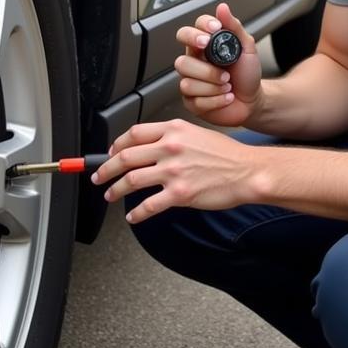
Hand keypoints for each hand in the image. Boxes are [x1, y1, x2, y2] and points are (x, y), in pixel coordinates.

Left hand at [93, 119, 261, 223]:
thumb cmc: (228, 154)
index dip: (116, 144)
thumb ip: (173, 137)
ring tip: (110, 195)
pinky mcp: (180, 194)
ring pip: (132, 180)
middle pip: (126, 156)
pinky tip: (132, 216)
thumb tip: (151, 147)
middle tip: (99, 176)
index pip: (134, 133)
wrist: (248, 171)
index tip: (111, 153)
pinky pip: (149, 205)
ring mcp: (174, 171)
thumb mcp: (197, 133)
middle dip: (106, 169)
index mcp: (174, 130)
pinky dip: (136, 213)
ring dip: (116, 190)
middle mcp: (170, 148)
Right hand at [174, 2, 261, 126]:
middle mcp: (193, 64)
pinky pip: (195, 100)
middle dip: (205, 68)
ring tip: (228, 85)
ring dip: (213, 85)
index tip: (213, 32)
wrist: (252, 101)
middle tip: (223, 70)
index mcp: (202, 47)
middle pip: (182, 61)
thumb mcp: (246, 47)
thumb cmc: (247, 74)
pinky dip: (216, 100)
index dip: (195, 33)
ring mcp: (190, 83)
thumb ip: (234, 26)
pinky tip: (226, 97)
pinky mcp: (191, 102)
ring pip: (187, 82)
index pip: (187, 33)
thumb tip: (222, 8)